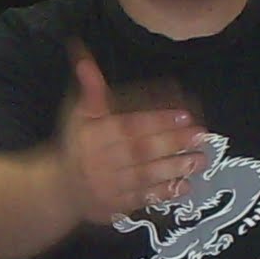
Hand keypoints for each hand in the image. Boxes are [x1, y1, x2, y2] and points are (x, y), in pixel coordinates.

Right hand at [59, 44, 208, 224]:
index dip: (158, 121)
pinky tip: (184, 185)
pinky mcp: (115, 206)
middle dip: (173, 143)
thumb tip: (81, 51)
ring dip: (175, 168)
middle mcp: (100, 161)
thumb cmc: (74, 145)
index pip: (129, 127)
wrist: (58, 188)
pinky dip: (163, 193)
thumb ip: (90, 88)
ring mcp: (108, 186)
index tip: (185, 115)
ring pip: (144, 176)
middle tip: (201, 135)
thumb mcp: (78, 114)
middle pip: (141, 151)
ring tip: (200, 159)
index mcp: (93, 136)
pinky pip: (141, 199)